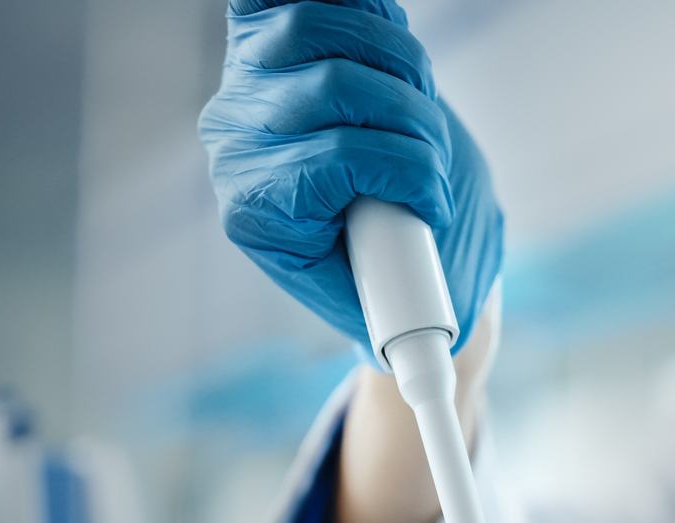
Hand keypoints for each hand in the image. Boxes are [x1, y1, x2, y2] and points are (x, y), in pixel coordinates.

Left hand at [200, 0, 503, 352]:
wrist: (362, 230)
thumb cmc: (386, 270)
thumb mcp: (395, 299)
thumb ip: (406, 294)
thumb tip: (428, 338)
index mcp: (257, 213)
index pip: (332, 160)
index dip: (404, 171)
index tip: (437, 204)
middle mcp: (236, 141)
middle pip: (335, 88)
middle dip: (413, 121)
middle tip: (437, 157)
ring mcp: (246, 80)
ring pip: (321, 28)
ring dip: (399, 60)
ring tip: (420, 102)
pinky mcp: (262, 35)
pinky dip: (364, 10)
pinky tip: (390, 46)